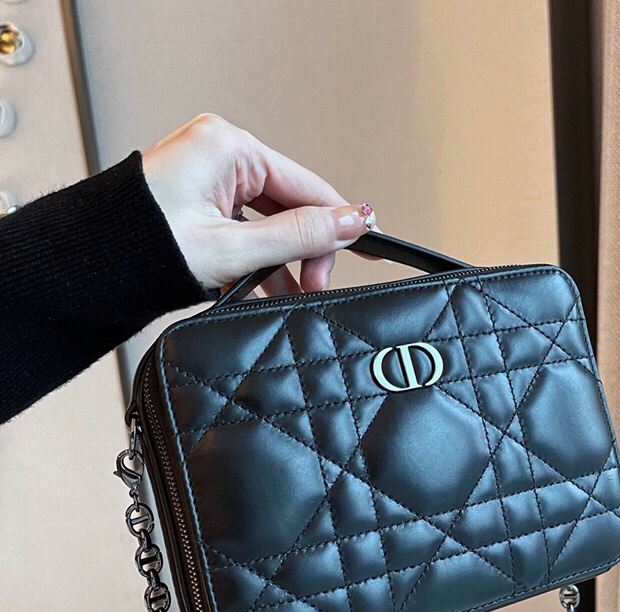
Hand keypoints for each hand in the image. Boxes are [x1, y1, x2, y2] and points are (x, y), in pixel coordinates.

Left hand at [141, 113, 376, 294]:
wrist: (87, 270)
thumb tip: (352, 222)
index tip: (370, 243)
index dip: (341, 221)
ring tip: (293, 293)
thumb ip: (299, 236)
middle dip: (306, 250)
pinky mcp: (201, 201)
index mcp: (228, 147)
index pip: (306, 185)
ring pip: (270, 221)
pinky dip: (260, 259)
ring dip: (284, 261)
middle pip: (290, 204)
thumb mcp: (234, 249)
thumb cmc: (139, 249)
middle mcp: (220, 154)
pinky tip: (270, 286)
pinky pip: (248, 228)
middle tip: (315, 286)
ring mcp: (210, 177)